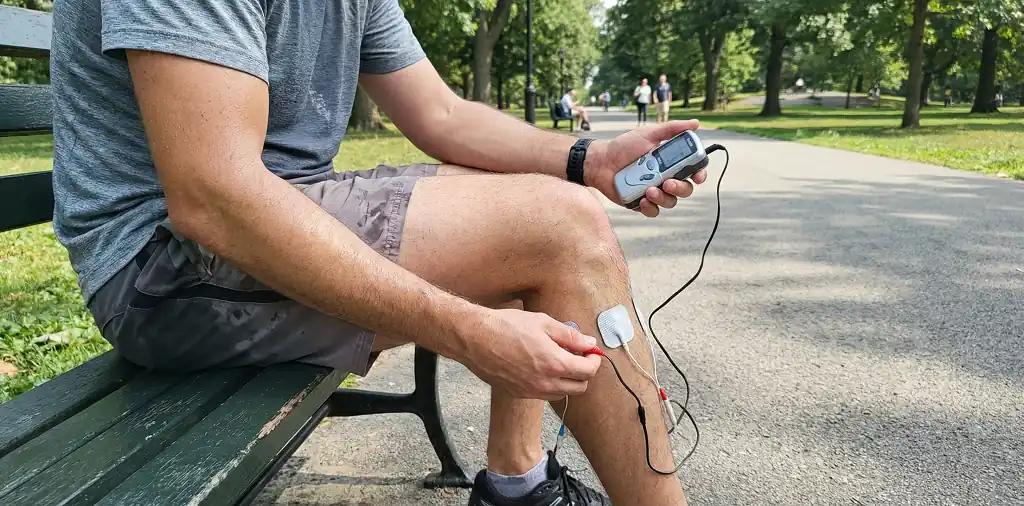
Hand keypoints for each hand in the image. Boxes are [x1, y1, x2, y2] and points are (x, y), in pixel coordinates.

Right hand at [456, 308, 602, 399]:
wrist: (475, 339)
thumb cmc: (507, 327)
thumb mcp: (543, 323)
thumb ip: (570, 336)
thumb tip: (589, 343)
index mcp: (555, 364)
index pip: (588, 371)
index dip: (594, 360)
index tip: (591, 352)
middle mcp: (545, 383)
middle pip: (579, 387)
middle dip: (583, 372)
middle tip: (577, 356)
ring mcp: (531, 391)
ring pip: (562, 394)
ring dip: (567, 380)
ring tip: (558, 361)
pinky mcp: (518, 394)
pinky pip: (543, 394)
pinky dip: (549, 384)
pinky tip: (540, 367)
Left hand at [585, 120, 708, 217]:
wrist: (601, 162)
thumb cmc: (624, 146)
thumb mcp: (648, 134)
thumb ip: (672, 129)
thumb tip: (696, 123)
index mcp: (671, 162)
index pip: (693, 171)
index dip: (700, 174)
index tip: (698, 177)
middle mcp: (666, 178)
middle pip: (685, 189)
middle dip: (680, 188)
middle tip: (668, 182)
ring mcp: (654, 191)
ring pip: (670, 202)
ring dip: (663, 198)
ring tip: (649, 190)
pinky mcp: (641, 203)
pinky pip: (653, 211)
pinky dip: (650, 207)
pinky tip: (642, 200)